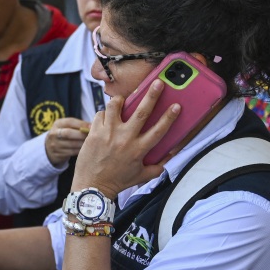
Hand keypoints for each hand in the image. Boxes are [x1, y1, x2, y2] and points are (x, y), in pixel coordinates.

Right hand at [44, 118, 90, 165]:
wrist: (50, 148)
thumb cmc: (65, 135)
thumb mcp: (67, 127)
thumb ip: (79, 125)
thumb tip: (94, 125)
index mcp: (58, 124)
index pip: (70, 122)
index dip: (82, 124)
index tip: (93, 126)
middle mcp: (54, 134)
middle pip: (69, 133)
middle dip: (82, 135)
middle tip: (93, 136)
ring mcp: (54, 145)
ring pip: (71, 144)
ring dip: (83, 144)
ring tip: (92, 143)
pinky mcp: (57, 154)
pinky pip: (72, 152)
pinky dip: (80, 151)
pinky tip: (87, 150)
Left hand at [71, 79, 178, 198]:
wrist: (93, 187)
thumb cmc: (118, 181)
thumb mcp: (142, 176)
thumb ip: (158, 166)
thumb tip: (171, 156)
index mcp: (139, 150)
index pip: (159, 130)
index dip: (169, 117)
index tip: (176, 106)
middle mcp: (125, 139)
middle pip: (141, 112)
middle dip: (151, 95)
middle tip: (157, 83)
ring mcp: (109, 134)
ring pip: (115, 106)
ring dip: (120, 100)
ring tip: (122, 100)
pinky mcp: (94, 132)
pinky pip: (100, 114)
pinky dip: (104, 113)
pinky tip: (106, 118)